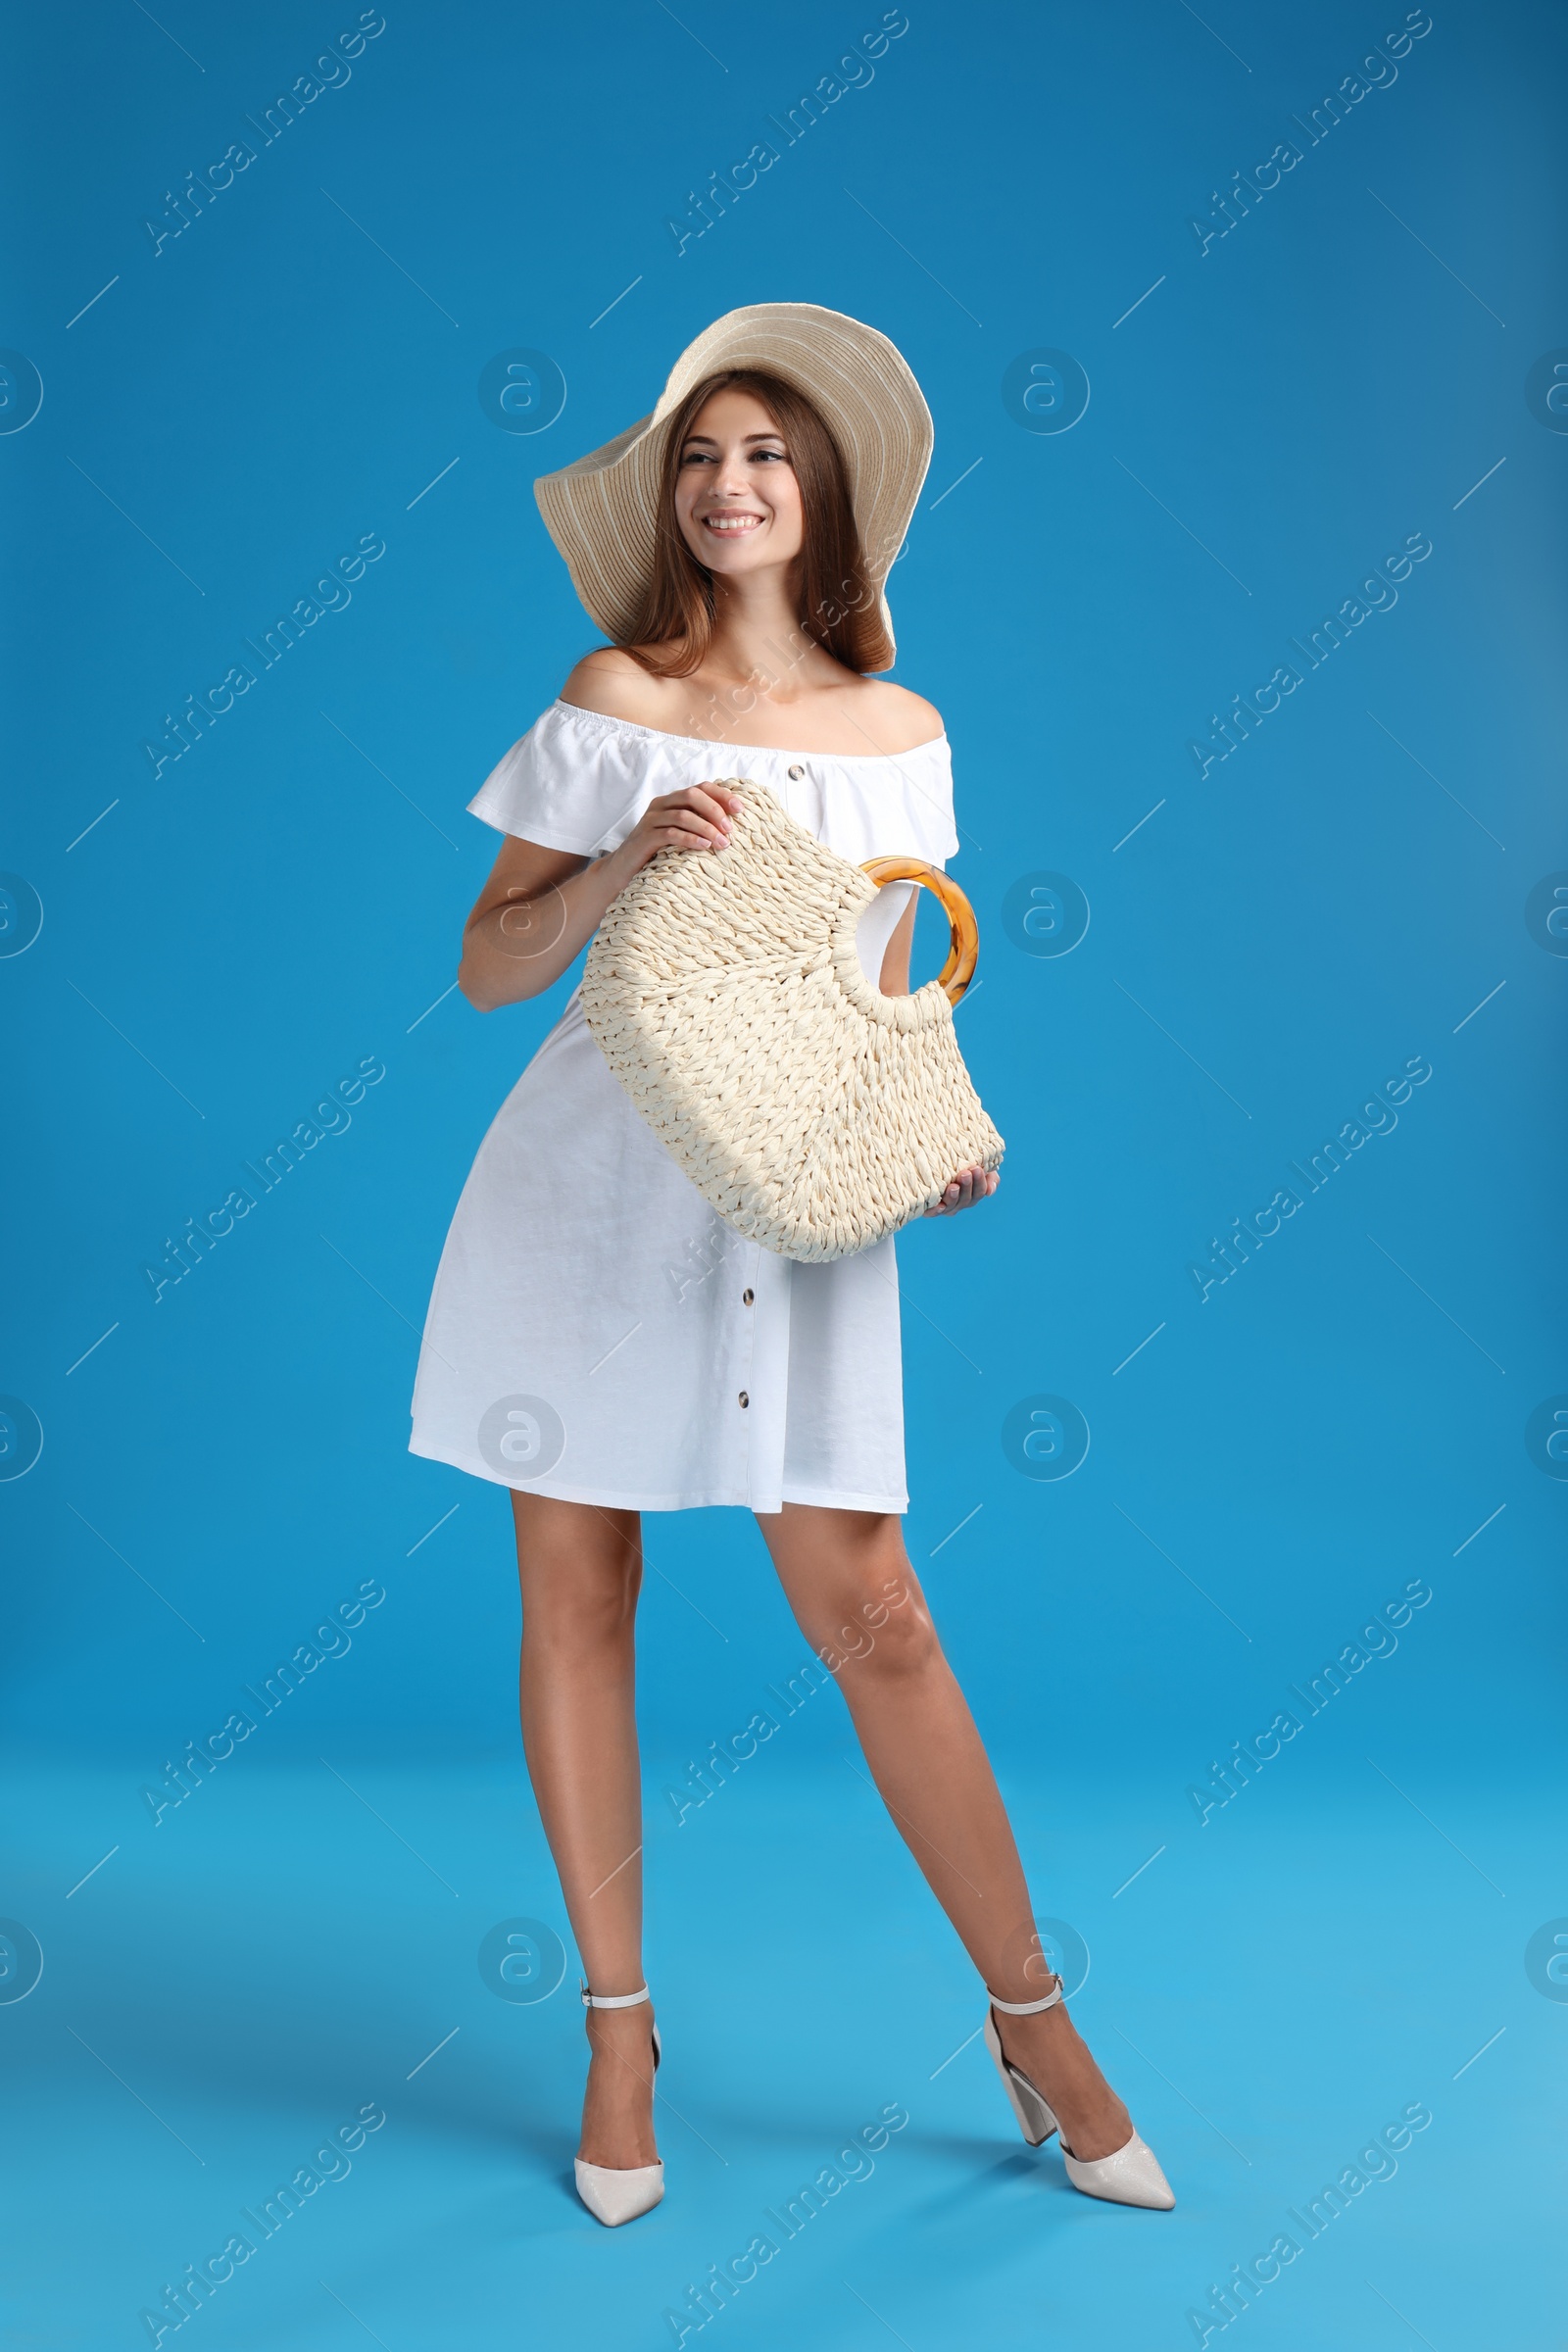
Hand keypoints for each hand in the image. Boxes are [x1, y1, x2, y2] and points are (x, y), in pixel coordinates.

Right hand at [611, 783, 742, 883]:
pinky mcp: (644, 838)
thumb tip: (731, 826)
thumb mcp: (680, 835)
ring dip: (707, 828)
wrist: (622, 871)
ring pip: (683, 815)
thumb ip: (698, 825)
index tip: (740, 809)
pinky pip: (670, 834)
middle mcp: (660, 805)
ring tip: (723, 843)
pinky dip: (690, 839)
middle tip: (730, 829)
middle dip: (715, 810)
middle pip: (692, 795)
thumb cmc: (656, 854)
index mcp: (671, 801)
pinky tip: (704, 847)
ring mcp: (650, 820)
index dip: (722, 795)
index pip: (701, 787)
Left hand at [924, 1165, 998, 1216]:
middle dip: (966, 1186)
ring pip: (952, 1206)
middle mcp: (959, 1202)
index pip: (979, 1191)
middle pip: (966, 1199)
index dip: (979, 1182)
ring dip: (953, 1197)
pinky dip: (936, 1211)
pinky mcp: (929, 1208)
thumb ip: (989, 1177)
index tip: (977, 1168)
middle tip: (965, 1174)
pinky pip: (933, 1212)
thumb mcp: (978, 1166)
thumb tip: (989, 1192)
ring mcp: (945, 1206)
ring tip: (953, 1186)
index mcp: (972, 1194)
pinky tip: (939, 1205)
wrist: (933, 1159)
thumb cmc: (959, 1162)